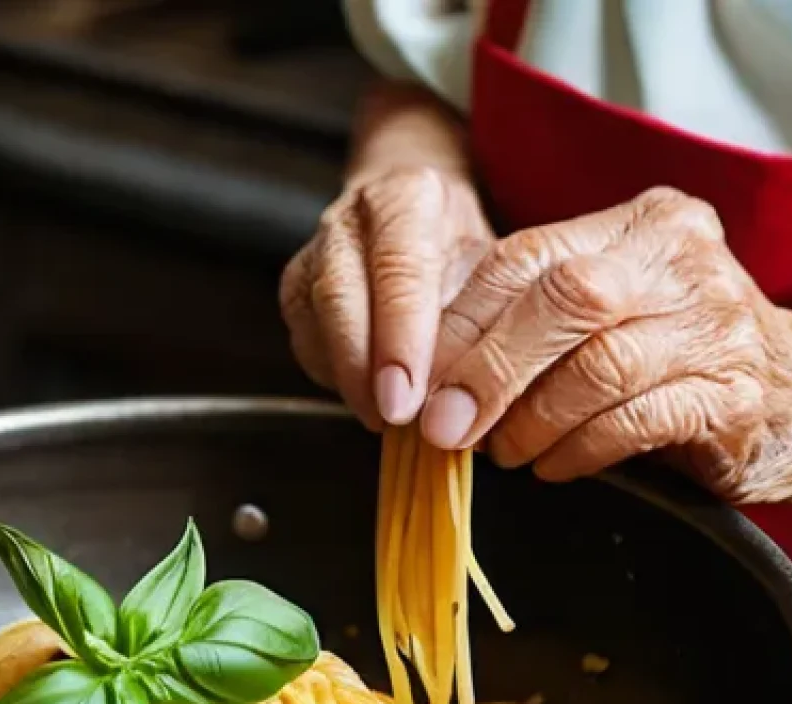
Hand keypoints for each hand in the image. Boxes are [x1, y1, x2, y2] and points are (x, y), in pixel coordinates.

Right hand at [280, 166, 492, 429]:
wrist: (423, 221)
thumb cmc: (464, 251)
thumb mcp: (494, 265)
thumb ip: (483, 315)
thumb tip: (477, 387)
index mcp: (407, 197)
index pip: (397, 267)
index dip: (399, 338)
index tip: (407, 396)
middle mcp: (351, 218)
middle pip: (340, 294)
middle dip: (361, 365)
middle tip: (390, 417)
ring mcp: (315, 252)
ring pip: (314, 320)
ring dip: (346, 377)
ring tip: (383, 418)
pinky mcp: (296, 289)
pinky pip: (306, 341)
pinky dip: (335, 377)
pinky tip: (367, 398)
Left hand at [420, 187, 791, 503]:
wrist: (790, 398)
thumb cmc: (667, 356)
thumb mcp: (599, 317)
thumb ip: (526, 324)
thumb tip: (429, 373)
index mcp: (634, 226)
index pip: (523, 258)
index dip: (460, 323)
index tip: (418, 379)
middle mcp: (680, 260)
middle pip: (563, 300)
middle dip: (489, 370)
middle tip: (444, 426)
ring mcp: (715, 324)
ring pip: (598, 365)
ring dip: (531, 419)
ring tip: (501, 450)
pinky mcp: (735, 394)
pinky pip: (637, 420)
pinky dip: (578, 449)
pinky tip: (552, 466)